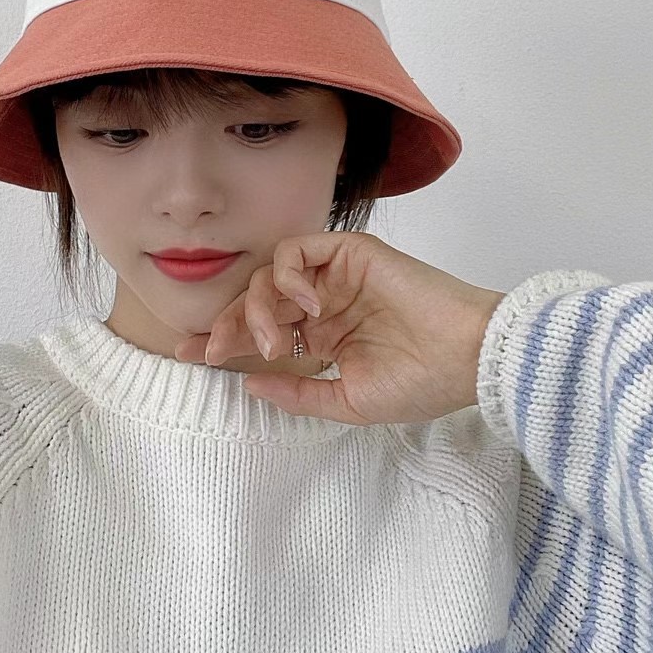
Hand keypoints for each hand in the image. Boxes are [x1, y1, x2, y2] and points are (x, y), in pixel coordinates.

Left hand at [172, 231, 506, 424]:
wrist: (464, 357)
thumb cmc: (418, 383)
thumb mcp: (347, 401)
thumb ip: (297, 391)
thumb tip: (248, 384)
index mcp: (323, 337)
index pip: (262, 330)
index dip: (224, 338)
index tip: (188, 355)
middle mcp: (323, 303)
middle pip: (256, 301)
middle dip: (228, 324)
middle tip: (213, 350)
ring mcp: (334, 276)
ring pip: (269, 275)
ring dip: (259, 309)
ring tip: (276, 343)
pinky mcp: (349, 251)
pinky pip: (298, 250)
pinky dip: (288, 275)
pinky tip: (305, 307)